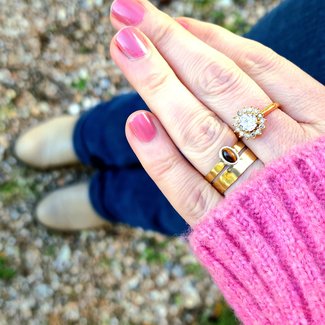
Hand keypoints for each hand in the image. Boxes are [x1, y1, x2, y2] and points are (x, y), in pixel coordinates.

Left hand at [109, 0, 324, 225]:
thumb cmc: (322, 193)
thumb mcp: (323, 139)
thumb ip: (285, 102)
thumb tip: (224, 57)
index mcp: (319, 123)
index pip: (253, 65)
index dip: (206, 37)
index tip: (168, 20)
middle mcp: (286, 151)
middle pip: (218, 86)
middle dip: (170, 45)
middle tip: (129, 14)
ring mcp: (254, 191)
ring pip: (199, 129)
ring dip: (156, 84)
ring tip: (123, 47)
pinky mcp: (226, 228)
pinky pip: (188, 189)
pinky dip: (160, 157)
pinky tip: (134, 122)